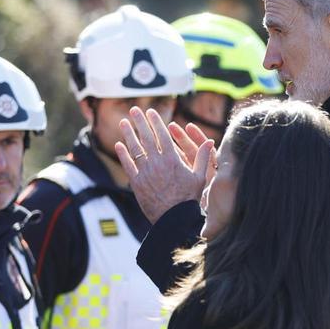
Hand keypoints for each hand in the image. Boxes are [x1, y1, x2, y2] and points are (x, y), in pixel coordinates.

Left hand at [115, 107, 214, 223]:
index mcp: (173, 159)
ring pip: (135, 148)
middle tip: (134, 109)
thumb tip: (210, 141)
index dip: (155, 121)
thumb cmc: (189, 198)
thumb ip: (202, 157)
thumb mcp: (200, 176)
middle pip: (146, 137)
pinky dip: (123, 154)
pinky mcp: (137, 183)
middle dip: (140, 121)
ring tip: (124, 123)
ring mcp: (145, 172)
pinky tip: (119, 145)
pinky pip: (128, 165)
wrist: (175, 218)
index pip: (162, 135)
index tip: (151, 112)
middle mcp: (157, 162)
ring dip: (128, 134)